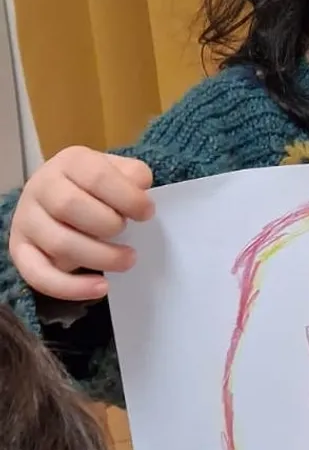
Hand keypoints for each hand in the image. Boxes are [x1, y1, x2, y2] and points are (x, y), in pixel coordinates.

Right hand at [9, 146, 154, 300]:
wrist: (62, 196)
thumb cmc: (99, 188)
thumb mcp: (119, 172)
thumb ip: (134, 175)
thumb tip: (140, 189)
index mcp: (71, 162)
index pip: (96, 176)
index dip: (127, 198)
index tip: (147, 213)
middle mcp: (41, 187)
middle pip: (70, 207)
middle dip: (109, 225)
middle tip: (127, 233)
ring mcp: (27, 220)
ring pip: (59, 243)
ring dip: (100, 257)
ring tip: (128, 260)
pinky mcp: (20, 250)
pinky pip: (38, 274)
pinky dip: (71, 287)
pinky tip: (101, 287)